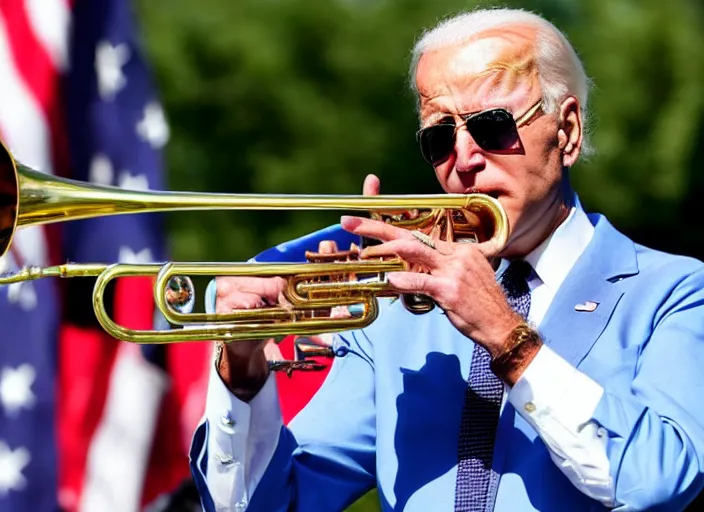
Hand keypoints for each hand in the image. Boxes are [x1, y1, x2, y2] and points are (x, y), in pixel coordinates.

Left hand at [340, 215, 521, 357]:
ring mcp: (453, 270)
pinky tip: (390, 281)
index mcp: (458, 249)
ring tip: (365, 249)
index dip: (391, 227)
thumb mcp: (463, 278)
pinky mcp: (450, 290)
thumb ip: (440, 269)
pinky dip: (405, 282)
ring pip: (415, 251)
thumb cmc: (479, 305)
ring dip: (386, 248)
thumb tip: (413, 270)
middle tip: (350, 221)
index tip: (367, 221)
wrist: (501, 326)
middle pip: (411, 236)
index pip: (419, 234)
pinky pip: (422, 282)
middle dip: (377, 227)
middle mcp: (456, 254)